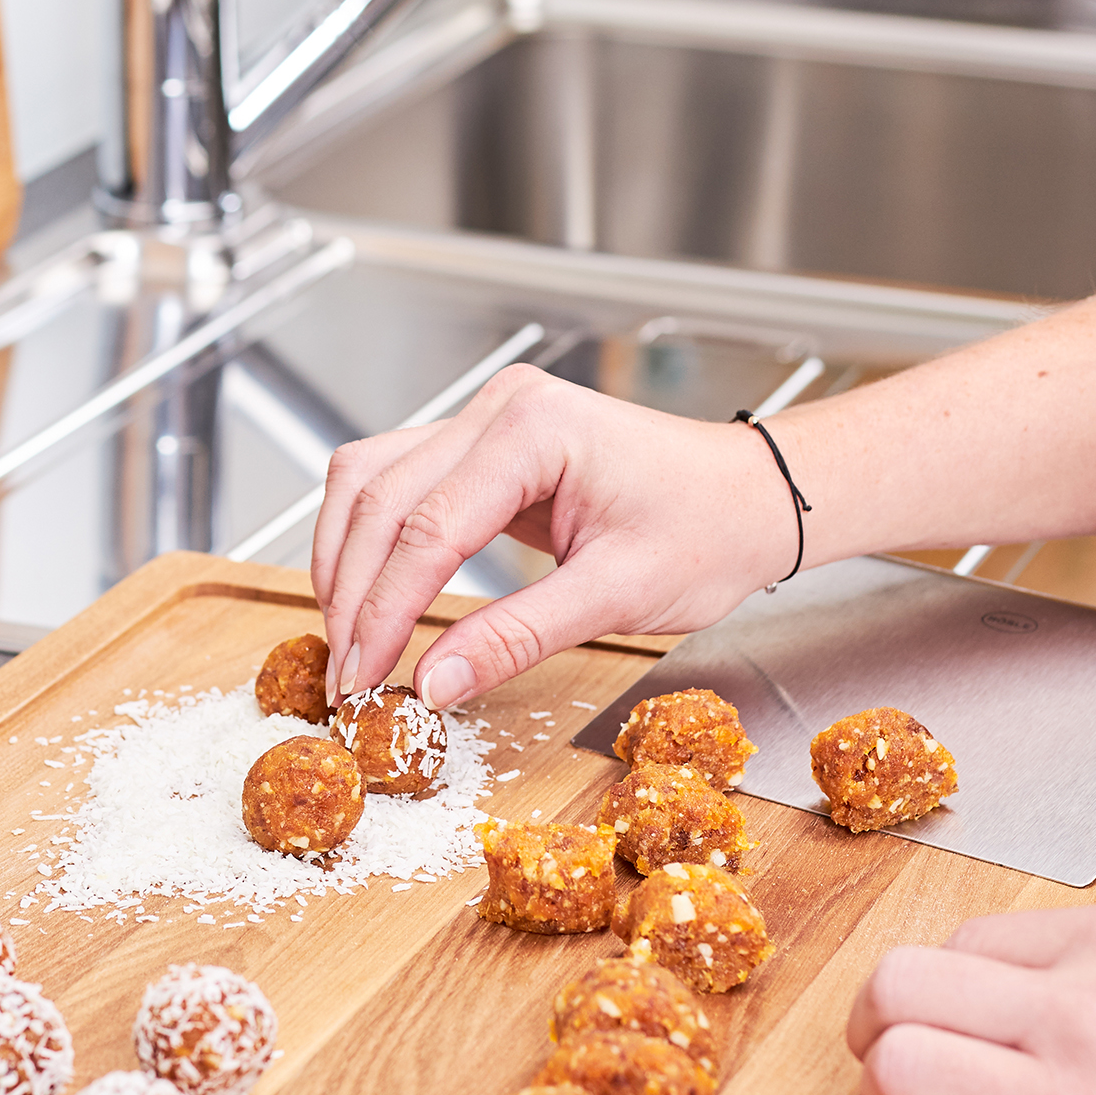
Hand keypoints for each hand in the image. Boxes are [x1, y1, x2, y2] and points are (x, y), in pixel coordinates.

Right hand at [310, 366, 797, 706]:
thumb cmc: (707, 530)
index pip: (426, 527)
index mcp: (534, 429)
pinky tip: (369, 597)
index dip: (383, 611)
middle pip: (377, 497)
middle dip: (352, 593)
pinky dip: (370, 545)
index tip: (363, 677)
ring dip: (345, 562)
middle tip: (347, 675)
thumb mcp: (616, 596)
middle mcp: (497, 410)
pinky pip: (394, 486)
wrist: (750, 498)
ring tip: (349, 641)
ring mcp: (483, 422)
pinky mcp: (479, 450)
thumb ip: (515, 639)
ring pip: (367, 482)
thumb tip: (432, 684)